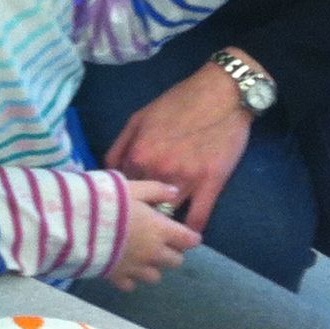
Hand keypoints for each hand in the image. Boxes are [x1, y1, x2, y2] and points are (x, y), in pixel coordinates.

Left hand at [104, 62, 255, 234]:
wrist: (221, 93)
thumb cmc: (178, 103)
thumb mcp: (138, 119)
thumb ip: (119, 147)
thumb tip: (108, 174)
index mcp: (137, 155)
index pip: (123, 190)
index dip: (125, 199)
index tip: (128, 206)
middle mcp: (158, 170)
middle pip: (144, 206)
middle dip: (142, 215)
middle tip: (144, 223)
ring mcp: (186, 179)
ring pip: (168, 215)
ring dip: (166, 224)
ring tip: (164, 233)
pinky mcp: (212, 183)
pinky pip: (198, 217)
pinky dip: (192, 229)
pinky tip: (189, 235)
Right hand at [108, 179, 198, 289]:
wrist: (77, 226)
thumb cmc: (108, 203)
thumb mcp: (132, 188)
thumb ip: (156, 190)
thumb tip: (175, 192)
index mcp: (161, 230)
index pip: (189, 240)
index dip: (190, 237)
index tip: (184, 233)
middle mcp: (153, 253)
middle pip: (176, 262)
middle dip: (173, 253)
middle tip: (161, 242)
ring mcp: (136, 268)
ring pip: (156, 277)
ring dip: (152, 267)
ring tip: (142, 257)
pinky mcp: (117, 277)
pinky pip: (131, 285)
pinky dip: (130, 278)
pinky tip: (123, 266)